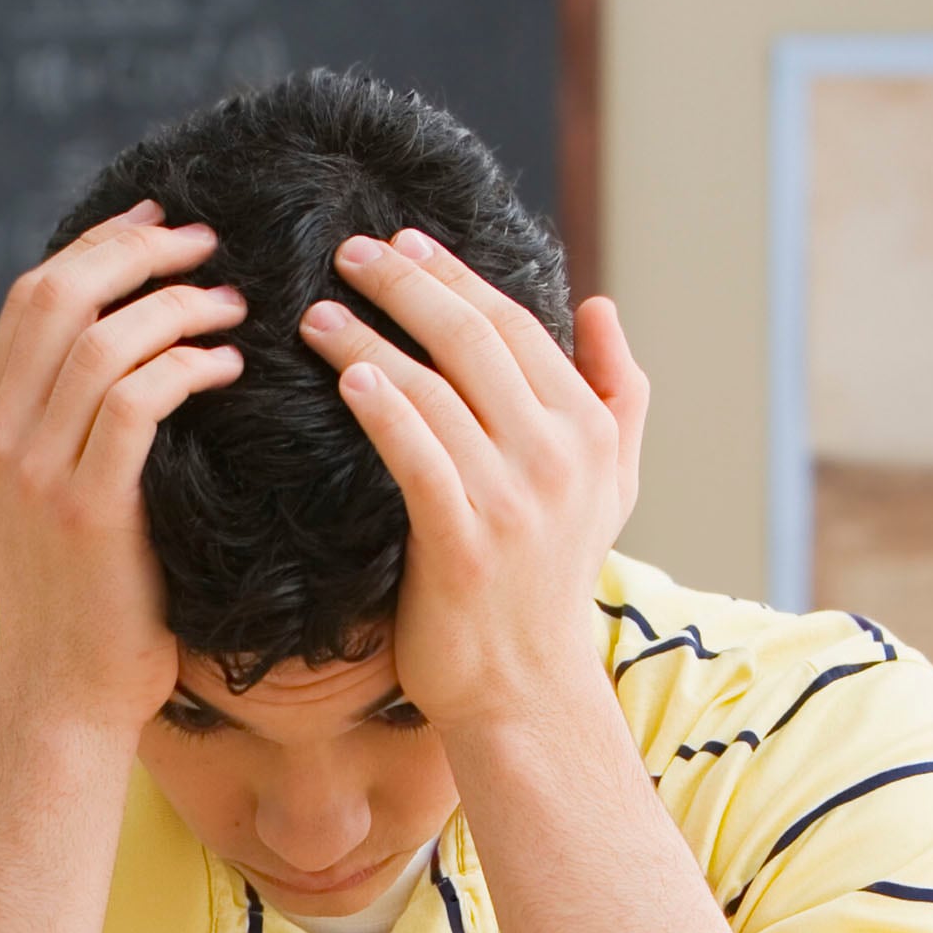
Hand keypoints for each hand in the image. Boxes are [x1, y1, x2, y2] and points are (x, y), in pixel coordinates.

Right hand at [0, 200, 245, 735]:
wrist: (68, 691)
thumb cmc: (80, 596)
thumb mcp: (41, 498)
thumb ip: (56, 425)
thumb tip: (112, 343)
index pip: (31, 296)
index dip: (98, 246)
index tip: (158, 225)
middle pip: (58, 295)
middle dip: (137, 253)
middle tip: (206, 243)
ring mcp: (34, 473)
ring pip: (104, 341)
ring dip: (177, 306)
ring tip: (232, 306)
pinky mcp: (87, 508)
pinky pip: (140, 401)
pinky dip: (188, 366)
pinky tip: (227, 365)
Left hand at [300, 229, 648, 734]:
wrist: (526, 689)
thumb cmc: (552, 585)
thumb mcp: (611, 486)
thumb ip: (616, 393)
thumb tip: (601, 305)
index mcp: (588, 430)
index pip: (515, 326)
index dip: (456, 276)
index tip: (404, 243)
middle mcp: (558, 455)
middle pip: (472, 340)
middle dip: (405, 285)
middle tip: (348, 252)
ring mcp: (513, 499)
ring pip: (434, 390)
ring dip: (370, 339)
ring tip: (315, 312)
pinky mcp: (463, 542)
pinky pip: (416, 455)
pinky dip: (381, 409)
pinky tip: (344, 376)